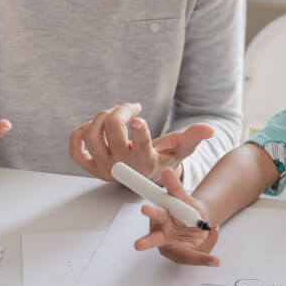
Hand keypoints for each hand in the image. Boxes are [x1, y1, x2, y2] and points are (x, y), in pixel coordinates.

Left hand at [69, 102, 213, 181]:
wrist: (144, 178)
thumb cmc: (162, 159)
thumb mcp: (180, 149)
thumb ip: (193, 137)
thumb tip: (209, 129)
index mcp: (146, 161)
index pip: (141, 145)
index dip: (138, 131)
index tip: (138, 118)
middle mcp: (123, 166)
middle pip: (112, 128)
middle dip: (121, 109)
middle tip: (131, 108)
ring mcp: (104, 167)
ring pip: (92, 134)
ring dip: (102, 116)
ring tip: (117, 113)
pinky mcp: (91, 166)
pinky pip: (76, 150)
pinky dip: (78, 135)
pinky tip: (91, 126)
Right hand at [134, 168, 219, 265]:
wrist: (196, 221)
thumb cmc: (184, 210)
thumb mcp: (183, 198)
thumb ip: (175, 186)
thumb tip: (166, 170)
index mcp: (161, 217)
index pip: (156, 213)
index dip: (151, 211)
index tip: (144, 208)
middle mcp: (162, 235)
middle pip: (154, 239)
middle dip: (146, 242)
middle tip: (137, 245)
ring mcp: (171, 248)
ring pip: (183, 254)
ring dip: (199, 256)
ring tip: (213, 260)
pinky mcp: (181, 257)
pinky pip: (195, 257)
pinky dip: (206, 256)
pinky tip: (215, 258)